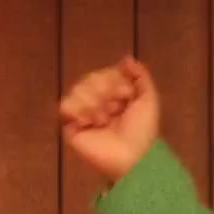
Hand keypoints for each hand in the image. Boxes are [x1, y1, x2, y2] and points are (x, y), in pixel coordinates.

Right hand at [61, 56, 160, 181]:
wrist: (133, 155)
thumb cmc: (143, 130)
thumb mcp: (148, 99)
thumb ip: (140, 76)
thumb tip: (127, 58)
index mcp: (114, 95)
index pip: (104, 73)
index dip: (114, 79)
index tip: (127, 94)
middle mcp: (97, 102)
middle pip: (89, 79)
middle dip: (104, 90)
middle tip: (117, 108)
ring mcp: (83, 114)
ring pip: (76, 90)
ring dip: (93, 101)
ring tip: (104, 119)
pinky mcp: (71, 128)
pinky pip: (65, 107)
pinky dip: (79, 110)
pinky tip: (90, 122)